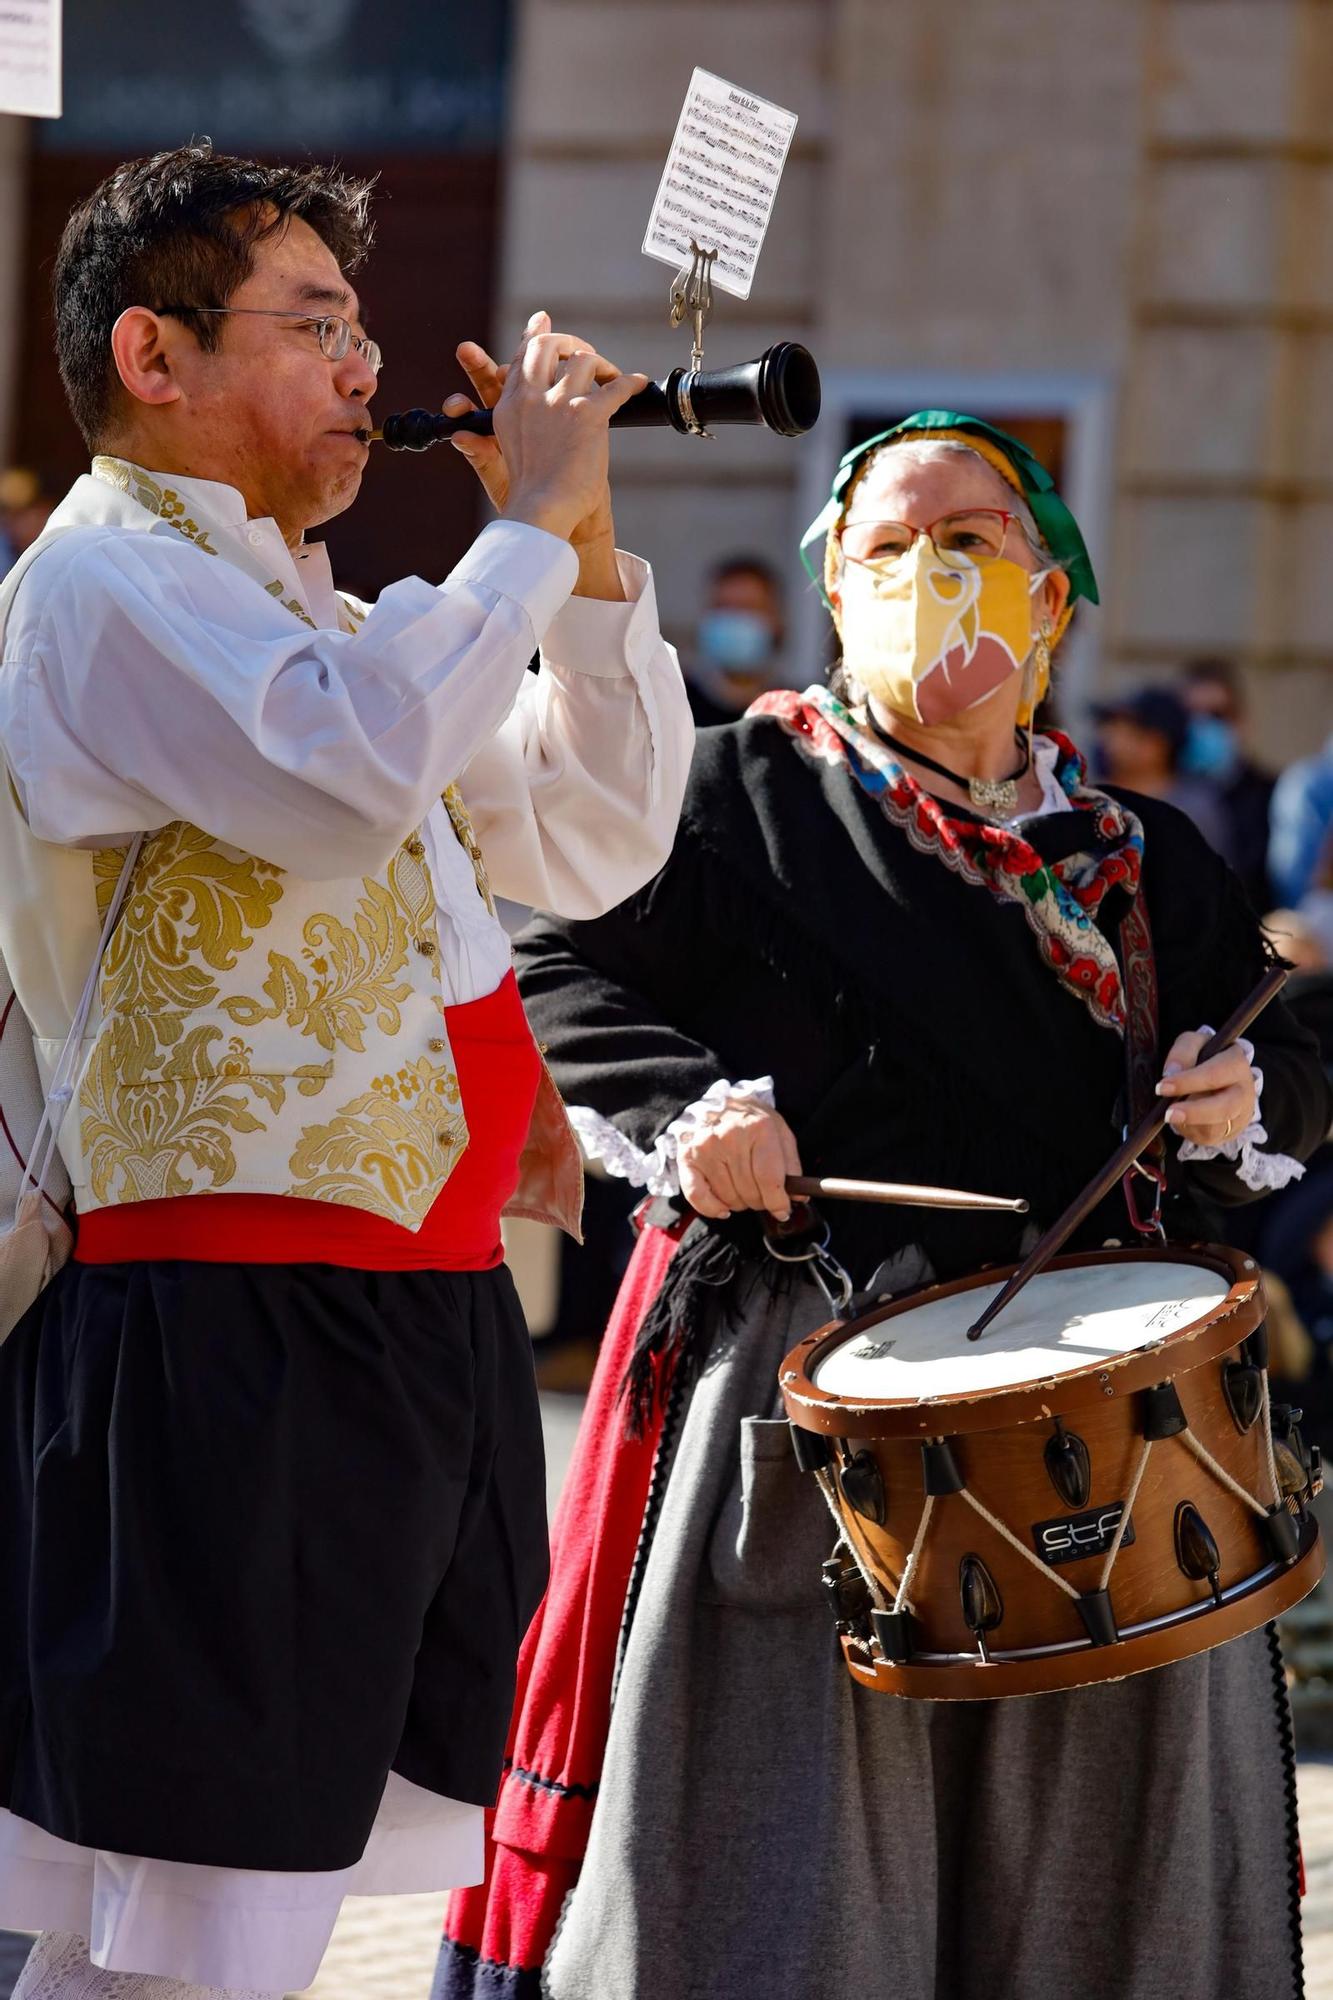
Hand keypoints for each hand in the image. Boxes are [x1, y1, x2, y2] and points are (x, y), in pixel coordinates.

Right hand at [446, 311, 644, 543]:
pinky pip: (615, 387)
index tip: (542, 321)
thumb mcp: (506, 454)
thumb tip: (477, 427)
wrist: (542, 510)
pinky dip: (630, 383)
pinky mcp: (585, 415)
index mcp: (509, 406)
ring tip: (610, 379)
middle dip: (569, 343)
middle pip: (547, 346)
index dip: (534, 336)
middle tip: (586, 355)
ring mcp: (557, 403)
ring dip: (601, 365)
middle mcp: (530, 397)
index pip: (521, 359)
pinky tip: (639, 385)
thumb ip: (502, 432)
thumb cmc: (530, 492)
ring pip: (582, 359)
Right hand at [677, 1100, 801, 1221]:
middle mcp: (730, 1137)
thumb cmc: (750, 1119)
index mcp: (758, 1128)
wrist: (714, 1101)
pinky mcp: (687, 1159)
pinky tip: (723, 1208)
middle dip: (761, 1202)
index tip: (783, 1210)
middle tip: (763, 1196)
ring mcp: (706, 1149)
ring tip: (743, 1189)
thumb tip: (798, 1196)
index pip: (769, 1178)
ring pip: (728, 1197)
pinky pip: (698, 1197)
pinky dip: (712, 1208)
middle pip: (750, 1191)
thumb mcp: (779, 1131)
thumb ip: (791, 1163)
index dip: (778, 1201)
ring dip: (740, 1203)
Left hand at [1156, 1030, 1257, 1147]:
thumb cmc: (1206, 1059)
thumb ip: (1183, 1051)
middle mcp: (1244, 1090)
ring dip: (1190, 1123)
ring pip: (1217, 1128)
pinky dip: (1191, 1131)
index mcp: (1237, 1063)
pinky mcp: (1231, 1131)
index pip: (1215, 1073)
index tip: (1162, 1087)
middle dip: (1194, 1112)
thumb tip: (1171, 1072)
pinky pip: (1209, 1137)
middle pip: (1225, 1107)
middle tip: (1168, 1114)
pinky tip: (1183, 1120)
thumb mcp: (1195, 1044)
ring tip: (1173, 1114)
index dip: (1188, 1081)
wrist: (1222, 1079)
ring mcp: (1241, 1114)